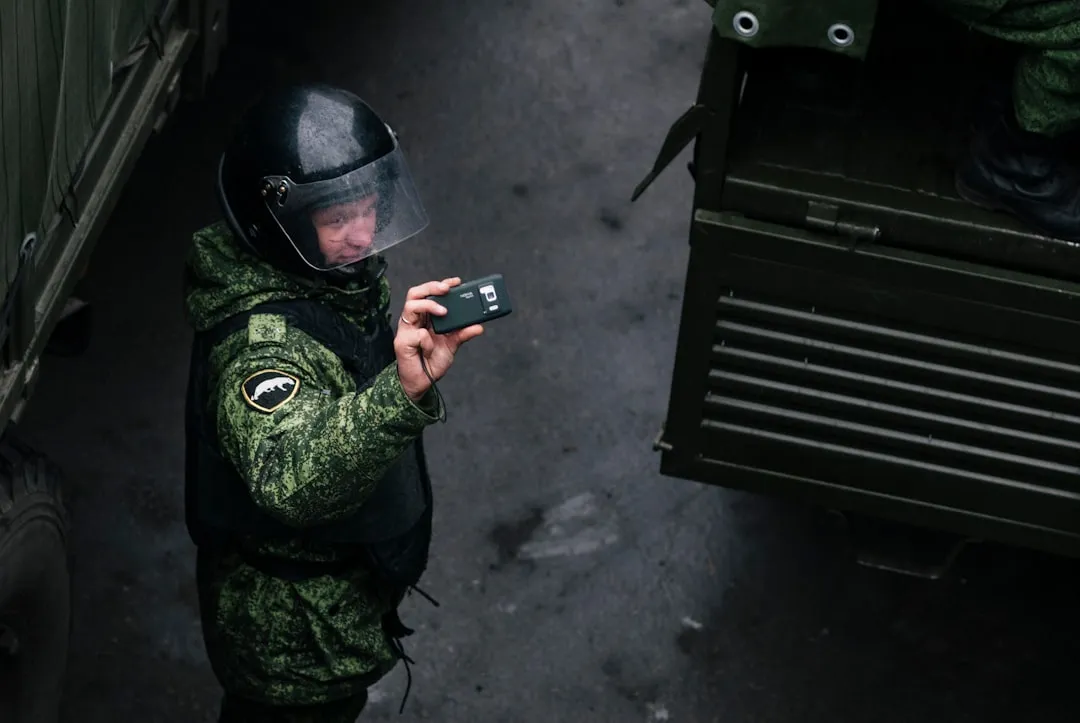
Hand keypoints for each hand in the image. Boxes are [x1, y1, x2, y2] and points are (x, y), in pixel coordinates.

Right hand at [395, 277, 483, 400]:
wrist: (422, 382)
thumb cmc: (432, 361)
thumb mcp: (452, 345)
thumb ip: (463, 334)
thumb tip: (478, 326)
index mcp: (425, 318)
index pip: (428, 294)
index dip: (440, 285)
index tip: (456, 282)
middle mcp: (414, 320)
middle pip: (415, 293)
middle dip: (431, 287)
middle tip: (446, 289)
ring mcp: (406, 330)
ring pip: (411, 306)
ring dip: (429, 307)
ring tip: (443, 312)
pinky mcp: (402, 342)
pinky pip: (417, 334)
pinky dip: (428, 341)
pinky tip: (430, 349)